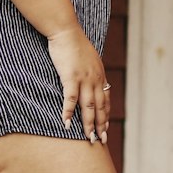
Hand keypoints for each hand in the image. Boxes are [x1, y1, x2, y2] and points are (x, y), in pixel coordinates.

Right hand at [47, 22, 109, 143]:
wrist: (66, 31)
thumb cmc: (74, 43)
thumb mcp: (89, 58)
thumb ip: (91, 70)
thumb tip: (90, 79)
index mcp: (100, 75)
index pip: (106, 100)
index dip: (106, 115)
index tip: (105, 128)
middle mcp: (95, 79)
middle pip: (100, 107)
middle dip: (101, 125)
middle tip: (100, 140)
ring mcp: (84, 79)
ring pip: (88, 106)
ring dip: (89, 123)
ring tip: (88, 137)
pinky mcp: (70, 77)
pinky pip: (70, 99)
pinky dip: (69, 112)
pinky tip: (67, 123)